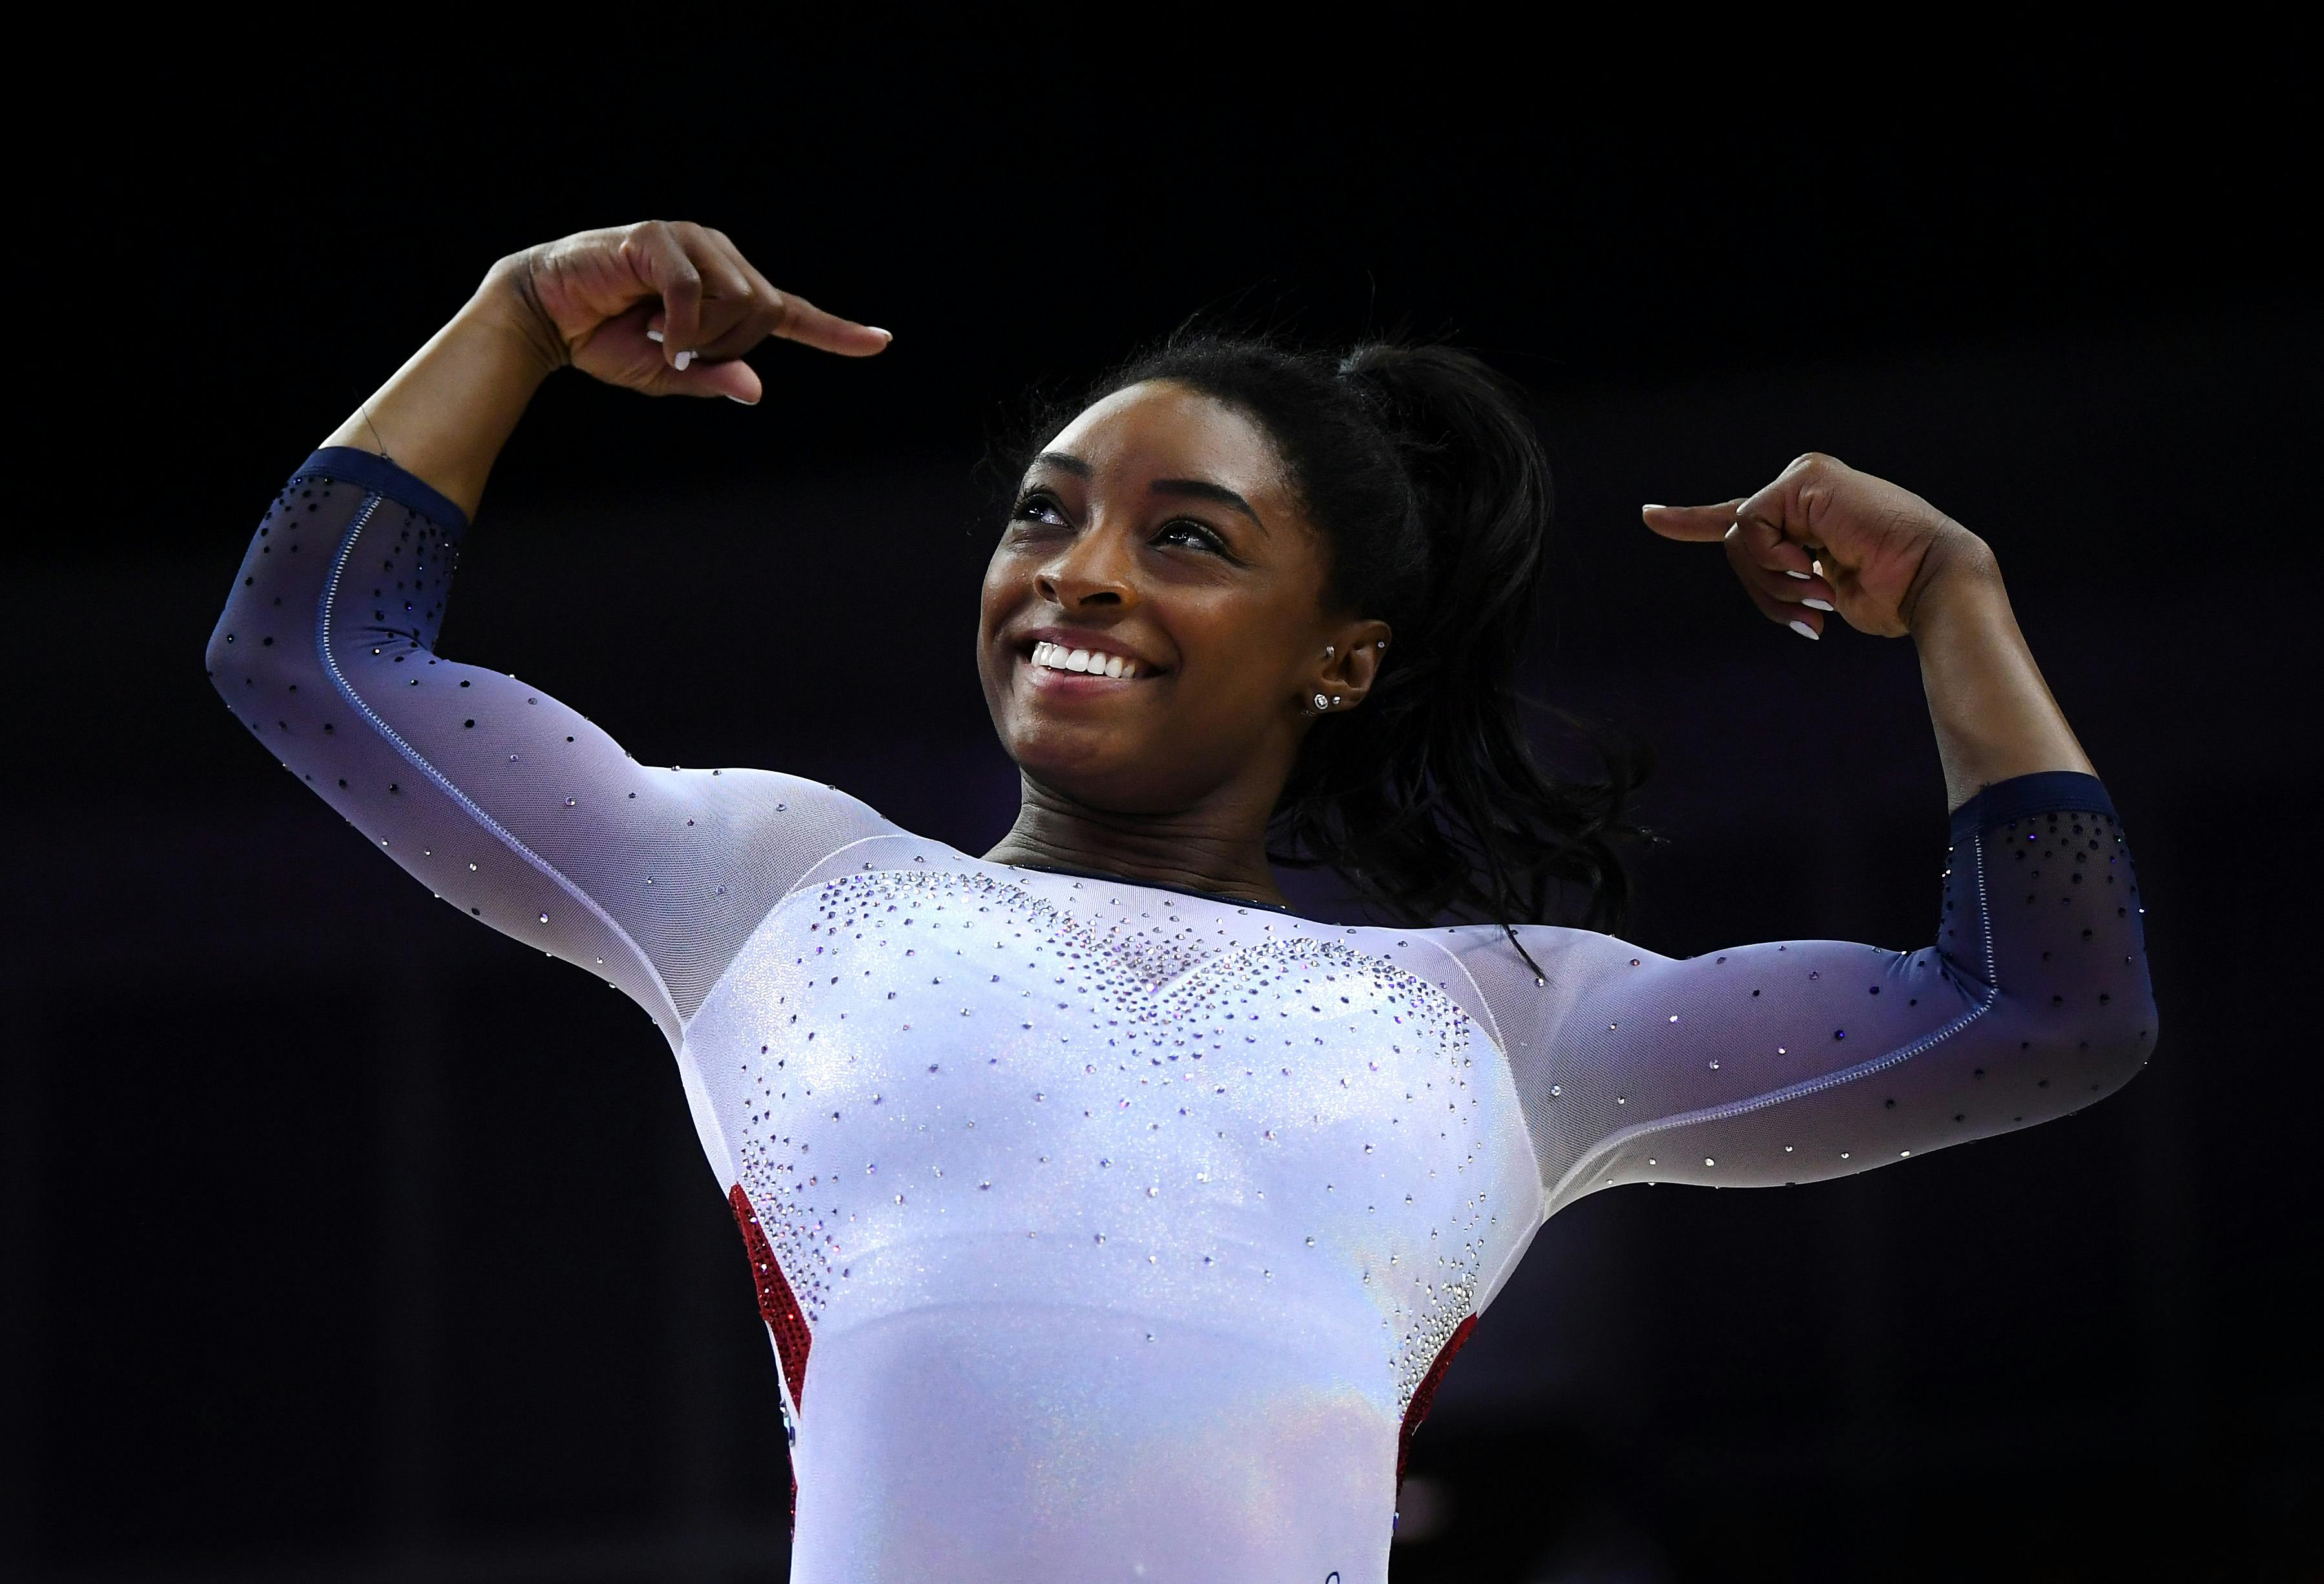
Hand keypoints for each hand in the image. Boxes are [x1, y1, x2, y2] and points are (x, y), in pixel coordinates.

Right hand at [491, 220, 889, 403]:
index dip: (836, 331)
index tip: (880, 342)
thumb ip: (713, 376)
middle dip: (727, 344)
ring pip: (739, 299)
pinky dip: (677, 324)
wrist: (545, 317)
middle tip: (677, 349)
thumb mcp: (667, 374)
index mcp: (727, 289)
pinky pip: (695, 291)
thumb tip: (757, 390)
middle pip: (765, 311)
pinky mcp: (658, 239)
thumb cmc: (604, 341)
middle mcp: (718, 257)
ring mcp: (691, 242)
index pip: (791, 313)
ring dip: (701, 334)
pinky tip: (650, 330)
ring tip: (656, 331)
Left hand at [1641, 453, 1991, 638]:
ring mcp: (1803, 479)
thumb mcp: (1817, 587)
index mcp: (1807, 515)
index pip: (1741, 519)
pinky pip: (1751, 527)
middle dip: (1764, 590)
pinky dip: (1776, 559)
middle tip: (1811, 610)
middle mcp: (1803, 489)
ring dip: (1774, 584)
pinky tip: (1817, 566)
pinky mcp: (1804, 478)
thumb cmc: (1889, 593)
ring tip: (1820, 595)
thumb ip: (1781, 573)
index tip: (1650, 516)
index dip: (1691, 521)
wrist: (1930, 583)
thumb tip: (1759, 568)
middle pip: (1737, 543)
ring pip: (1739, 539)